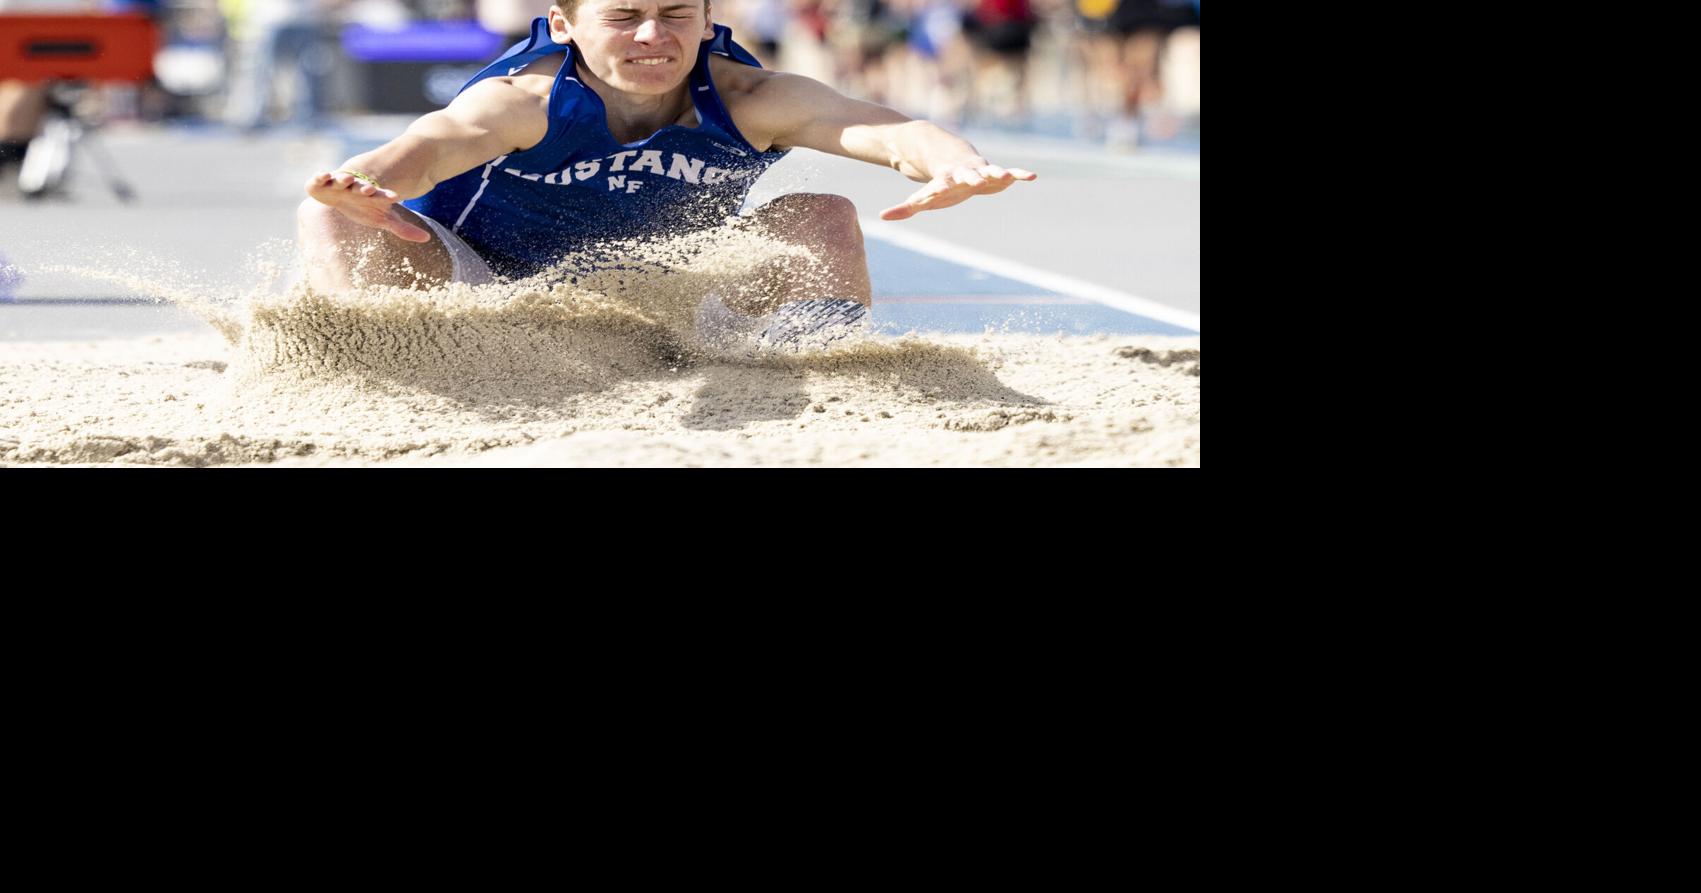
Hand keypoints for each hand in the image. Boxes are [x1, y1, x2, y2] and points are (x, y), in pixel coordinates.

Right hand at [305, 170, 432, 242]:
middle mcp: (354, 188)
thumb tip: (427, 238)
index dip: (386, 196)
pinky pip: (318, 179)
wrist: (340, 197)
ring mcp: (338, 184)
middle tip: (369, 189)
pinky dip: (320, 176)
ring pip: (341, 180)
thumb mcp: (382, 218)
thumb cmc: (364, 208)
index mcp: (370, 195)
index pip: (380, 195)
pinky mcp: (321, 184)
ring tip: (347, 180)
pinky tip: (324, 175)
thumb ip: (402, 228)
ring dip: (344, 179)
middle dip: (363, 187)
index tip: (395, 198)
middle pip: (360, 187)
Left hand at [879, 163, 1037, 220]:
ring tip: (1007, 176)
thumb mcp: (923, 197)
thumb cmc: (939, 184)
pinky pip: (1009, 172)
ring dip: (997, 173)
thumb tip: (882, 216)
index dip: (938, 190)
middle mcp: (963, 174)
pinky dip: (1018, 174)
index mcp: (945, 181)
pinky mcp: (994, 172)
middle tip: (977, 181)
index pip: (939, 186)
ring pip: (989, 171)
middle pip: (966, 175)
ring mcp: (980, 171)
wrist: (954, 157)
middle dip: (971, 177)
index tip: (937, 194)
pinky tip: (1031, 176)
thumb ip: (905, 208)